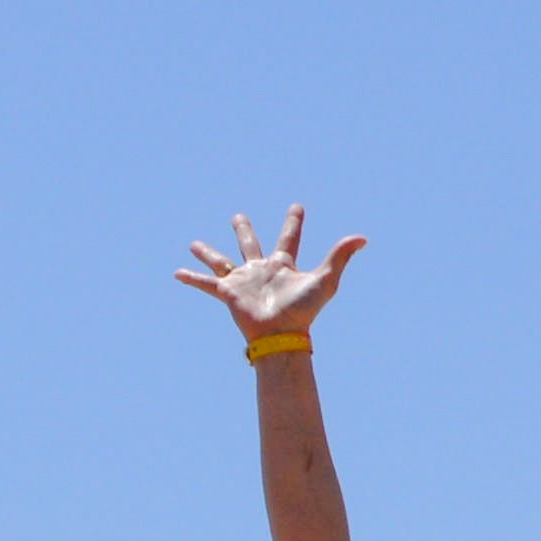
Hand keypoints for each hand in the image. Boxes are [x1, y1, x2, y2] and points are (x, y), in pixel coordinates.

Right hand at [173, 204, 364, 343]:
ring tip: (194, 243)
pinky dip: (192, 278)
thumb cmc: (303, 310)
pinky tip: (177, 272)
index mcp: (283, 265)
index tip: (297, 206)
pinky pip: (206, 283)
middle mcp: (261, 271)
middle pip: (250, 244)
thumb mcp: (325, 279)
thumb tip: (363, 237)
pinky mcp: (228, 293)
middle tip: (237, 216)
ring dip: (208, 252)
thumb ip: (340, 256)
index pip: (289, 238)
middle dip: (243, 230)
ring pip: (222, 261)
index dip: (293, 222)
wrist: (281, 334)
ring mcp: (243, 281)